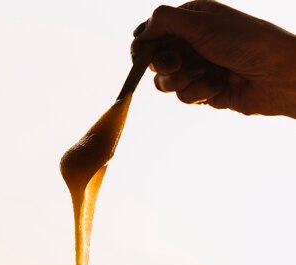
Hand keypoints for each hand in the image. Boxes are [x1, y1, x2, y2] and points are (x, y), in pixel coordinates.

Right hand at [131, 1, 295, 117]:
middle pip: (155, 60)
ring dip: (183, 81)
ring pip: (166, 82)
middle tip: (178, 64)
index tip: (141, 55)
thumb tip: (138, 36)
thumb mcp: (199, 22)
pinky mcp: (203, 91)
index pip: (152, 32)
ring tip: (205, 74)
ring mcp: (197, 68)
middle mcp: (191, 43)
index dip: (144, 46)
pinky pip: (184, 97)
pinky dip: (198, 93)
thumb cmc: (243, 41)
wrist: (273, 74)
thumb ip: (163, 22)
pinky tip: (218, 86)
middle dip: (165, 65)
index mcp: (190, 19)